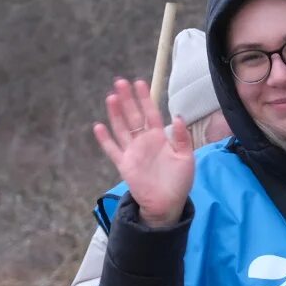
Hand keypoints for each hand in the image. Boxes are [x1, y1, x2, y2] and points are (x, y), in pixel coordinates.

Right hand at [93, 78, 192, 227]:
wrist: (168, 203)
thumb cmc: (179, 180)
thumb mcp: (186, 158)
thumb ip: (183, 138)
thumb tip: (178, 117)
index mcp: (160, 137)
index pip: (151, 113)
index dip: (145, 99)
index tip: (139, 83)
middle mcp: (144, 141)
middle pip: (133, 116)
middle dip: (127, 99)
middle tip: (120, 82)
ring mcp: (133, 152)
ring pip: (122, 128)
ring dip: (115, 114)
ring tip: (110, 97)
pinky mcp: (124, 164)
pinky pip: (112, 150)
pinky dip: (105, 139)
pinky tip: (99, 127)